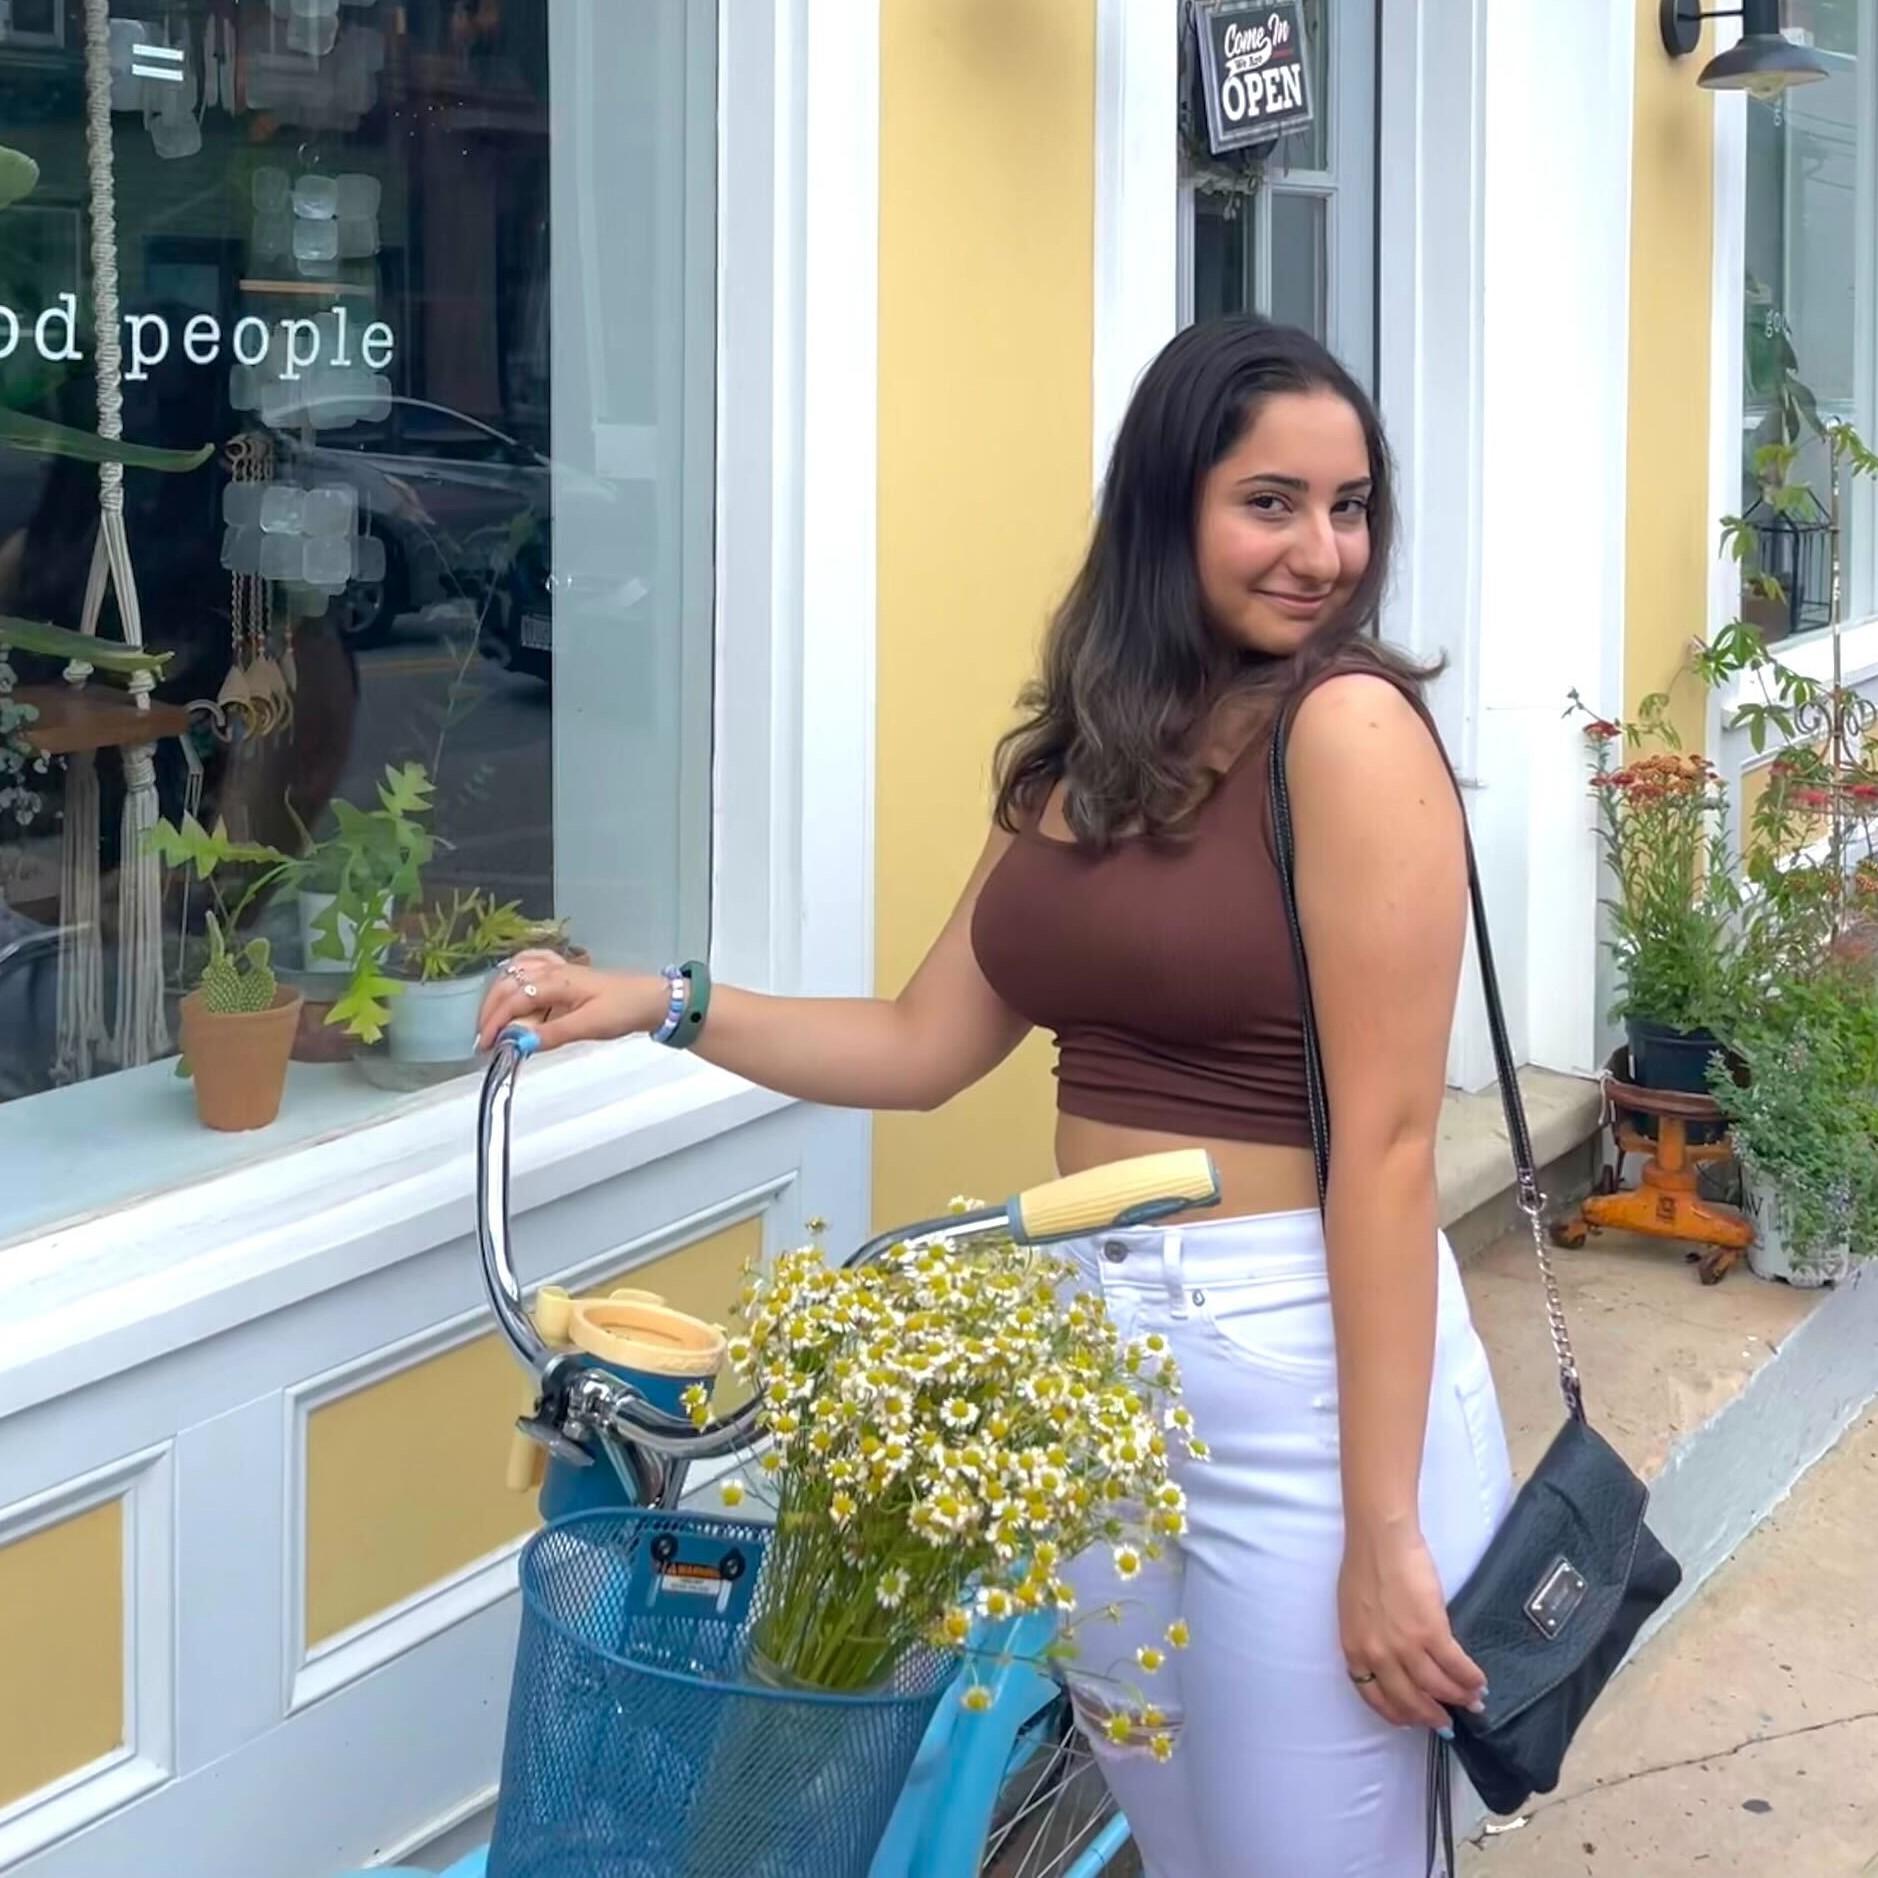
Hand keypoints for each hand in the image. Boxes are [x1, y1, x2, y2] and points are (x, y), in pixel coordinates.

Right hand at [476, 951, 663, 1052]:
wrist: (652, 999)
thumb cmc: (624, 1010)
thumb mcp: (589, 1026)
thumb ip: (552, 1033)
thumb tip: (518, 1042)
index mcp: (557, 981)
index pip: (514, 999)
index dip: (495, 1022)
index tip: (485, 1046)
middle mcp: (553, 970)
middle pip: (508, 984)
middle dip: (491, 1011)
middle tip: (484, 1039)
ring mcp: (559, 969)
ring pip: (516, 974)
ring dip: (500, 995)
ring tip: (494, 1022)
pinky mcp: (566, 974)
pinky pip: (532, 966)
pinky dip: (516, 976)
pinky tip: (513, 987)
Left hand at [1338, 1518, 1485, 1731]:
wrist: (1380, 1540)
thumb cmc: (1364, 1568)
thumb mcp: (1354, 1615)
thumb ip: (1369, 1642)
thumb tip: (1392, 1662)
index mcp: (1355, 1651)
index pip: (1376, 1698)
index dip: (1399, 1714)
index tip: (1413, 1720)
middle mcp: (1379, 1656)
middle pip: (1409, 1701)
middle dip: (1431, 1717)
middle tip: (1447, 1724)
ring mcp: (1405, 1647)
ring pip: (1437, 1688)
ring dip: (1458, 1699)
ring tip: (1471, 1702)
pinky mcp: (1431, 1632)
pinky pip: (1455, 1667)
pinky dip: (1470, 1679)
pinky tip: (1479, 1683)